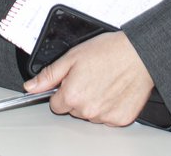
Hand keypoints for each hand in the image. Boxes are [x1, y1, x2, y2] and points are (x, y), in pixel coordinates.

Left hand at [23, 31, 153, 126]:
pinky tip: (115, 90)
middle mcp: (88, 110)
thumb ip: (49, 74)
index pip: (55, 104)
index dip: (62, 90)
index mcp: (72, 95)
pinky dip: (110, 107)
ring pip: (90, 114)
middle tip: (91, 77)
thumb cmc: (109, 51)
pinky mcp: (121, 119)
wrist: (139, 53)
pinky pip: (107, 118)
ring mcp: (105, 116)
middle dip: (78, 95)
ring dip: (94, 102)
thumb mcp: (72, 56)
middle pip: (73, 110)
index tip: (72, 80)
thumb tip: (31, 86)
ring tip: (104, 81)